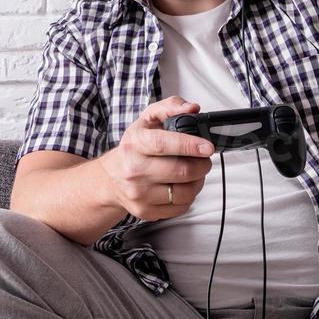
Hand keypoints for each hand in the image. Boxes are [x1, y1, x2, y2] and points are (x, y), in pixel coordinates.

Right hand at [99, 96, 213, 220]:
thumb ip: (170, 108)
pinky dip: (189, 196)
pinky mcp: (145, 211)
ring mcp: (139, 193)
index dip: (189, 145)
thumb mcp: (147, 120)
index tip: (207, 147)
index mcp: (135, 144)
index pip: (162, 144)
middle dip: (202, 164)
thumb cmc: (134, 148)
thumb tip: (192, 109)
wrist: (111, 178)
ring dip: (198, 181)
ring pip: (184, 192)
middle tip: (204, 159)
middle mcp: (134, 170)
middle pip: (180, 171)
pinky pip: (180, 207)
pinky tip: (184, 185)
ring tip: (195, 172)